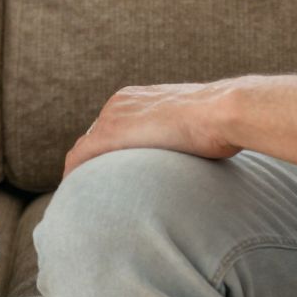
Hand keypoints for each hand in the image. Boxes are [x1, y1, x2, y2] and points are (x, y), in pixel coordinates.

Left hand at [61, 81, 243, 178]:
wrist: (222, 112)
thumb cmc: (222, 122)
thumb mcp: (198, 127)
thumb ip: (184, 137)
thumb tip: (196, 154)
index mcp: (137, 98)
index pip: (112, 126)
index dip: (108, 152)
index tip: (109, 173)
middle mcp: (119, 103)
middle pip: (95, 137)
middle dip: (93, 162)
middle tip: (94, 191)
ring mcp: (112, 117)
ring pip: (85, 149)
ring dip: (82, 172)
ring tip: (83, 198)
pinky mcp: (110, 134)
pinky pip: (80, 157)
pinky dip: (74, 175)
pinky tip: (74, 195)